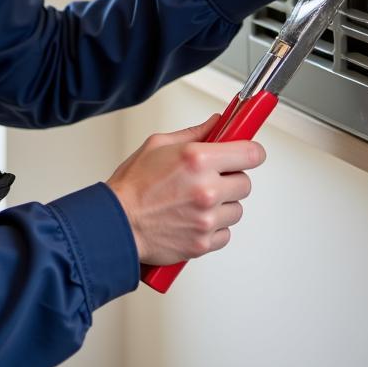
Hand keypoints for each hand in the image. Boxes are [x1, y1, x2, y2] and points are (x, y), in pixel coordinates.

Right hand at [106, 115, 264, 265]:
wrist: (116, 223)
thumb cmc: (133, 186)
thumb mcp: (159, 145)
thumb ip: (195, 133)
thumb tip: (217, 124)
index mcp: (198, 159)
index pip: (250, 154)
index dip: (251, 152)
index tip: (248, 153)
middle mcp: (207, 189)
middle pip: (246, 183)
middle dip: (231, 179)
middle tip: (210, 179)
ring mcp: (207, 218)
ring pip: (236, 210)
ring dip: (223, 205)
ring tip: (196, 201)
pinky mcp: (204, 242)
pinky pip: (226, 234)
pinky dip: (214, 228)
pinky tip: (194, 219)